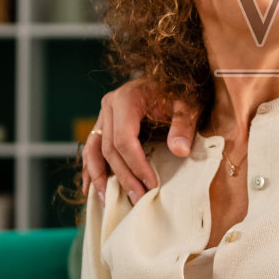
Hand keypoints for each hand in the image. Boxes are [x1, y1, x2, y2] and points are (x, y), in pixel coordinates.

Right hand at [80, 79, 200, 202]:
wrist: (172, 77)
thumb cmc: (180, 91)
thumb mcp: (187, 105)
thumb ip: (183, 126)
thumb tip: (180, 151)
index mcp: (126, 98)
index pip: (124, 139)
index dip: (136, 165)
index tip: (151, 185)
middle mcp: (109, 105)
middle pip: (110, 149)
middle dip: (123, 176)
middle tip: (137, 199)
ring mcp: (104, 114)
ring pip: (94, 150)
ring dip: (99, 177)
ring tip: (106, 200)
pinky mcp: (104, 123)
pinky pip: (92, 148)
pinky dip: (91, 168)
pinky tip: (91, 187)